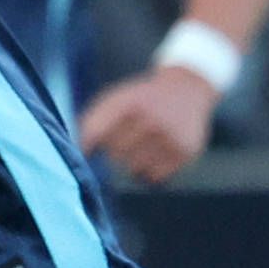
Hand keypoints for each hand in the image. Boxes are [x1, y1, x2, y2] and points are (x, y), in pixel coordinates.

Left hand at [77, 59, 223, 180]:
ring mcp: (170, 138)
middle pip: (115, 156)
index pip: (96, 136)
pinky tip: (153, 157)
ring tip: (140, 149)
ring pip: (135, 170)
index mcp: (130, 104)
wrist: (187, 89)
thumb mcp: (119, 98)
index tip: (90, 150)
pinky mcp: (184, 153)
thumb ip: (94, 120)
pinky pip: (155, 178)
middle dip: (115, 153)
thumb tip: (81, 151)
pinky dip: (149, 173)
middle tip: (124, 143)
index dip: (89, 147)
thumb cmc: (144, 99)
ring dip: (132, 165)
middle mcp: (151, 120)